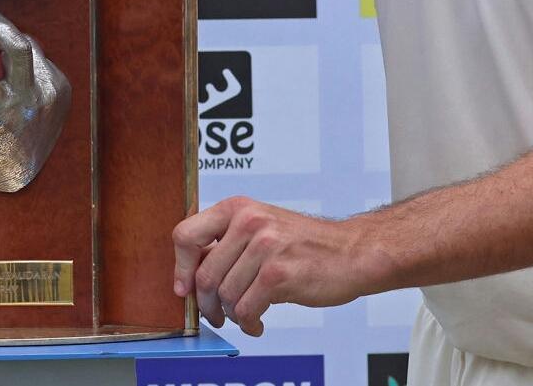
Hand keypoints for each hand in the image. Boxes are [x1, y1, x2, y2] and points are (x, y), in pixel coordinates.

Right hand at [0, 6, 69, 192]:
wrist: (25, 176)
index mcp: (1, 117)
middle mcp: (30, 103)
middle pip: (16, 46)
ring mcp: (50, 95)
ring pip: (30, 49)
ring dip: (6, 36)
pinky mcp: (61, 91)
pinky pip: (39, 61)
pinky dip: (22, 55)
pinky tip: (4, 55)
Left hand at [171, 196, 383, 334]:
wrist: (352, 252)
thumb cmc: (305, 244)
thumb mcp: (261, 227)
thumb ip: (227, 243)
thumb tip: (189, 274)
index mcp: (237, 208)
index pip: (185, 235)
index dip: (180, 267)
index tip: (184, 288)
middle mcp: (248, 222)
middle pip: (204, 275)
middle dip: (207, 303)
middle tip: (216, 314)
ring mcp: (265, 247)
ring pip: (225, 295)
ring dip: (232, 315)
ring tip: (245, 315)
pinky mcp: (279, 274)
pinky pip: (246, 309)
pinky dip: (248, 323)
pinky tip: (257, 322)